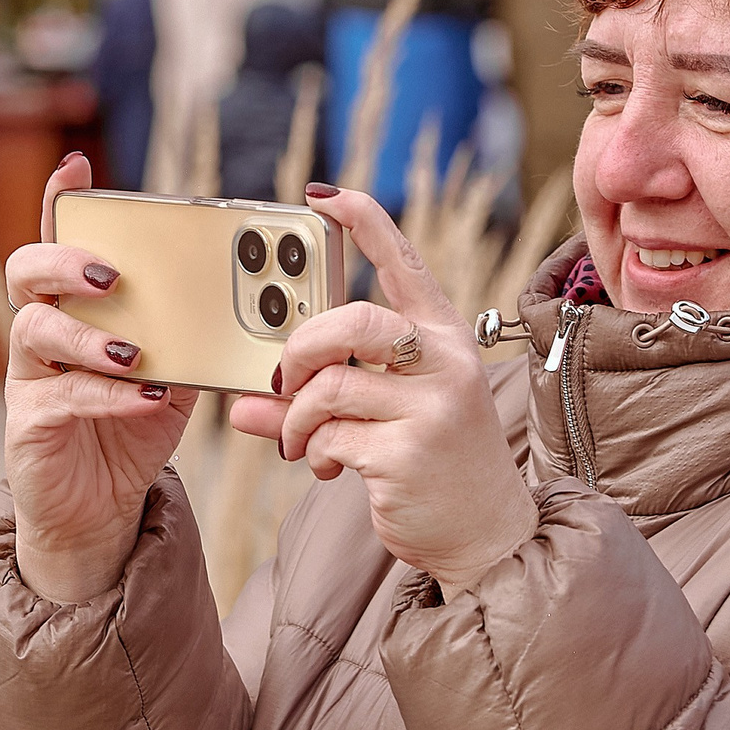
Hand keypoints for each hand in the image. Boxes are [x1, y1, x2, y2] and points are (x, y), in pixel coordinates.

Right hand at [2, 154, 195, 601]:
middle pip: (27, 270)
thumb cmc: (133, 427)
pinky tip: (146, 396)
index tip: (77, 166)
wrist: (101, 510)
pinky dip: (106, 394)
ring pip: (33, 329)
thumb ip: (199, 335)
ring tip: (134, 350)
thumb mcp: (177, 373)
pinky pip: (61, 397)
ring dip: (87, 336)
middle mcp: (43, 330)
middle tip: (111, 274)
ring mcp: (29, 377)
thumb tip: (260, 305)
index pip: (58, 238)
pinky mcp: (29, 423)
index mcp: (76, 306)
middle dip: (66, 260)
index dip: (60, 200)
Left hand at [228, 185, 538, 594]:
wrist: (487, 533)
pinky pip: (328, 436)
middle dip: (299, 349)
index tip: (324, 196)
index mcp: (445, 339)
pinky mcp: (406, 453)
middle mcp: (445, 364)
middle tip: (282, 380)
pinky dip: (313, 452)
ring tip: (299, 440)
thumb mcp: (391, 413)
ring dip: (295, 419)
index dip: (364, 222)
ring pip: (327, 388)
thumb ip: (321, 396)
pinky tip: (327, 465)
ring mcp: (430, 408)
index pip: (404, 263)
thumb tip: (242, 403)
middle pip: (351, 321)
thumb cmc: (434, 462)